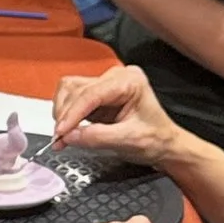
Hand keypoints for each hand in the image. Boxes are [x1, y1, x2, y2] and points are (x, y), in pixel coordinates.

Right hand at [52, 62, 181, 164]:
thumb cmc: (156, 139)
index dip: (73, 113)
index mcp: (130, 81)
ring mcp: (104, 85)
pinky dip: (66, 116)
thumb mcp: (129, 141)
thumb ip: (97, 137)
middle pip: (76, 89)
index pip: (92, 93)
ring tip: (63, 136)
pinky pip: (72, 99)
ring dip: (62, 113)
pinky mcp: (96, 96)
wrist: (163, 145)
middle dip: (66, 115)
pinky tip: (68, 131)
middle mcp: (115, 78)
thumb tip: (69, 135)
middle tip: (60, 139)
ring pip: (69, 91)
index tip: (61, 131)